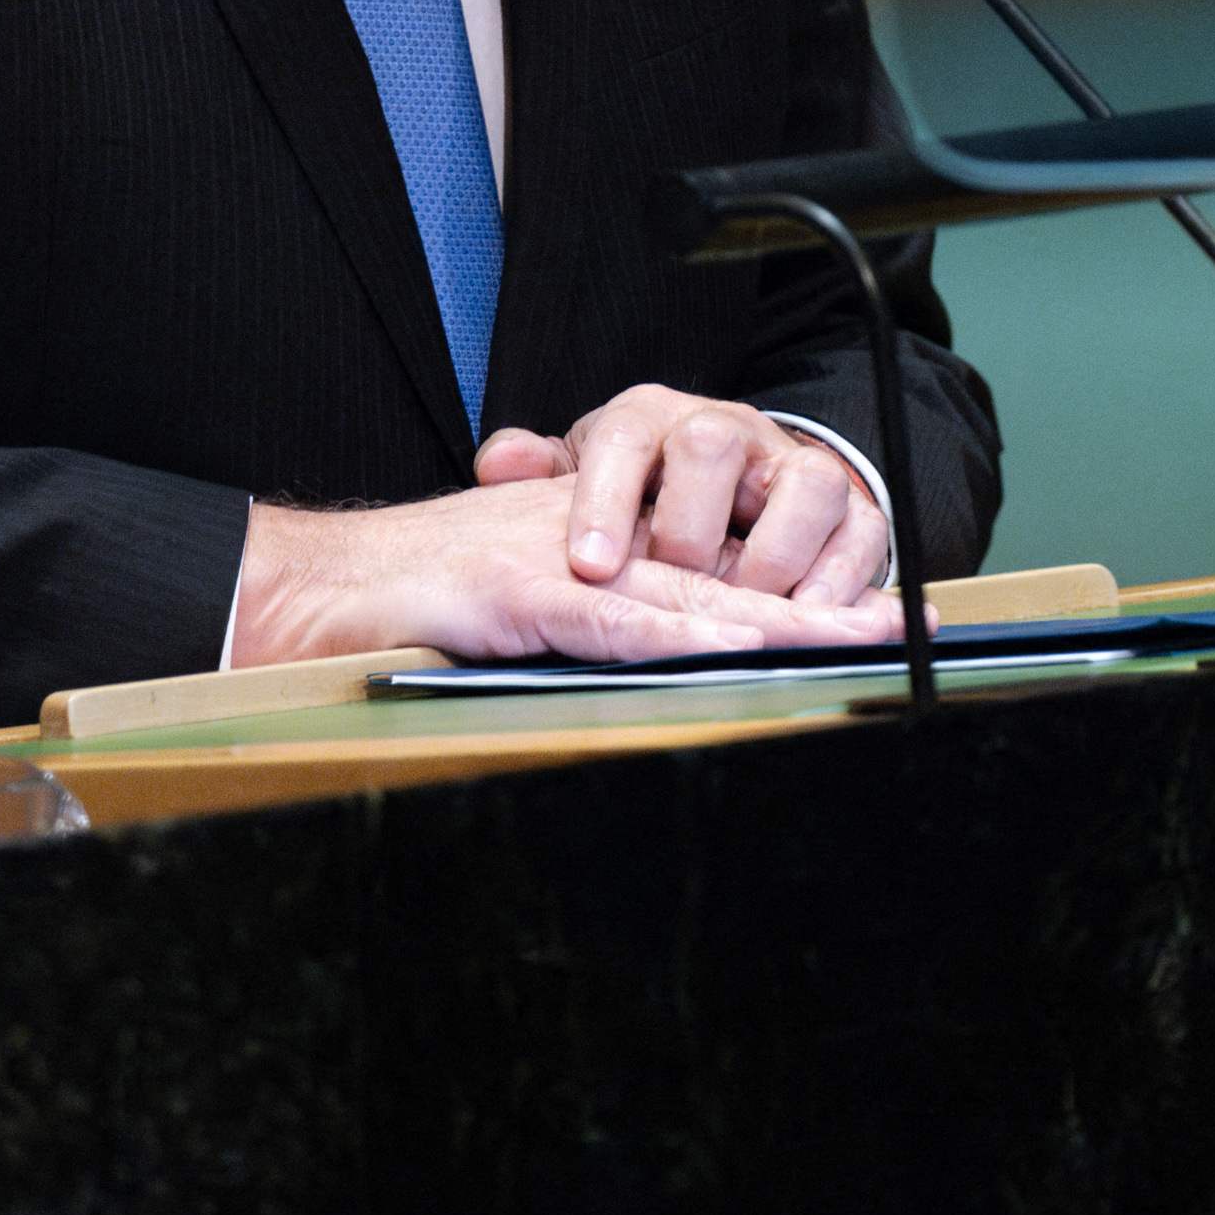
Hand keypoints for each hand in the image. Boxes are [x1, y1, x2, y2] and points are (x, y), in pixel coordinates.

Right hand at [226, 476, 895, 669]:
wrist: (310, 589)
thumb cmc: (405, 605)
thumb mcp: (514, 610)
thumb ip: (583, 626)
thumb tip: (654, 669)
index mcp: (600, 548)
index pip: (715, 576)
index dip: (798, 596)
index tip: (876, 618)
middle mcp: (593, 544)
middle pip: (724, 578)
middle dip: (817, 605)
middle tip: (905, 624)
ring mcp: (556, 563)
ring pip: (684, 592)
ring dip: (772, 620)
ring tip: (851, 640)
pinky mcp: (515, 592)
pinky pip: (608, 614)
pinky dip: (671, 631)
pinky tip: (727, 645)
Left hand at [474, 385, 895, 606]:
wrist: (735, 488)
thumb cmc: (649, 494)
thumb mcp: (591, 478)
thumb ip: (542, 470)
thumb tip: (498, 461)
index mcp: (656, 420)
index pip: (626, 437)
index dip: (604, 498)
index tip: (588, 564)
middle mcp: (730, 431)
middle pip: (712, 444)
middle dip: (689, 523)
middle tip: (670, 582)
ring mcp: (794, 467)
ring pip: (804, 481)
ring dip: (774, 552)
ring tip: (746, 605)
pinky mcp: (850, 509)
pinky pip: (862, 530)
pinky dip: (842, 575)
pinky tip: (813, 616)